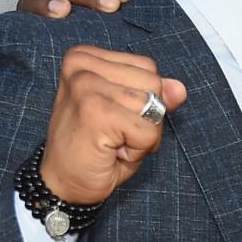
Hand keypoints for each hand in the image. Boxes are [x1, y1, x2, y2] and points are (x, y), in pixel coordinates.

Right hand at [41, 45, 186, 203]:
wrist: (62, 184)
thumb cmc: (95, 149)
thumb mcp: (129, 114)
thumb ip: (155, 95)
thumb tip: (179, 87)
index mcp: (86, 57)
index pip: (147, 67)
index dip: (143, 99)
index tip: (113, 118)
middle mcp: (82, 65)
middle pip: (153, 82)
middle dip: (145, 116)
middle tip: (113, 134)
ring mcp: (86, 85)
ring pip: (153, 105)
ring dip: (142, 135)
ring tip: (112, 142)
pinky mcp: (95, 111)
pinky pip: (148, 131)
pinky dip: (138, 150)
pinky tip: (111, 152)